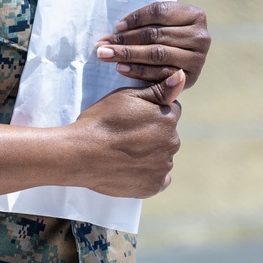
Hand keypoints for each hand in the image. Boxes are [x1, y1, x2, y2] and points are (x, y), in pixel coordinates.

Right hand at [73, 72, 184, 197]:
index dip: (150, 113)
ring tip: (123, 153)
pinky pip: (157, 179)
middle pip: (167, 136)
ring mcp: (163, 167)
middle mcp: (172, 144)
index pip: (170, 112)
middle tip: (125, 135)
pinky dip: (147, 175)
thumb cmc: (102, 121)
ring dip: (149, 155)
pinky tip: (129, 168)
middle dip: (152, 134)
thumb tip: (182, 75)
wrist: (80, 154)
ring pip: (161, 157)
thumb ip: (159, 89)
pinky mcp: (152, 187)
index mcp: (168, 119)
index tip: (132, 118)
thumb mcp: (128, 96)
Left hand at [95, 2, 209, 88]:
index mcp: (195, 15)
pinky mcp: (191, 78)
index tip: (117, 27)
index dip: (136, 18)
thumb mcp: (163, 23)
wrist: (183, 62)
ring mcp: (198, 58)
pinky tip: (120, 68)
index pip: (160, 12)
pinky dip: (138, 71)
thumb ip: (147, 21)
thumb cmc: (167, 36)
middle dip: (125, 39)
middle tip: (102, 44)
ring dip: (128, 54)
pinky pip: (160, 73)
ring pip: (156, 54)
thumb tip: (117, 28)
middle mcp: (201, 36)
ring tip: (106, 55)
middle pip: (156, 35)